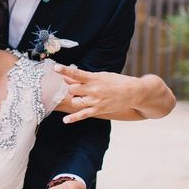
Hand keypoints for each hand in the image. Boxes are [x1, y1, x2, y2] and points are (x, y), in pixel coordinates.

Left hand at [55, 64, 174, 121]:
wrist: (133, 92)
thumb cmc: (116, 81)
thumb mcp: (101, 75)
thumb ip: (83, 77)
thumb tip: (67, 77)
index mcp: (94, 78)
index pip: (76, 73)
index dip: (65, 70)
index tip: (56, 67)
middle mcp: (93, 90)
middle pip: (72, 89)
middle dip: (71, 88)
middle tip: (76, 87)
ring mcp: (95, 101)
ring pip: (76, 102)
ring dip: (75, 99)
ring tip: (80, 97)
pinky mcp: (98, 110)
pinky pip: (83, 115)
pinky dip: (73, 118)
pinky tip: (65, 120)